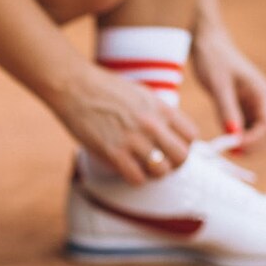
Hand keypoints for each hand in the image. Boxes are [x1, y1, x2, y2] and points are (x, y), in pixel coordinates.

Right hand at [51, 66, 198, 184]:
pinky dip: (134, 178)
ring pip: (161, 171)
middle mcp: (151, 124)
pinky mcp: (114, 153)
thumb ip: (157, 113)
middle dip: (173, 164)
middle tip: (160, 163)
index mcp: (160, 108)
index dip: (183, 145)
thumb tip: (166, 131)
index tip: (171, 148)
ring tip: (141, 167)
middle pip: (181, 157)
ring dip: (153, 173)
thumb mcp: (140, 94)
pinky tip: (125, 169)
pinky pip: (137, 178)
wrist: (74, 87)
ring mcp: (133, 140)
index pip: (191, 136)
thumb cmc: (103, 89)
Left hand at [192, 24, 265, 153]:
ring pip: (261, 135)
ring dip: (248, 145)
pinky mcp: (243, 108)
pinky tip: (224, 139)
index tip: (233, 147)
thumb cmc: (213, 59)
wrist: (207, 44)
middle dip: (255, 147)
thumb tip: (234, 135)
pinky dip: (240, 138)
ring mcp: (254, 106)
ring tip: (225, 147)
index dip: (255, 141)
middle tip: (230, 151)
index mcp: (262, 94)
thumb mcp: (218, 84)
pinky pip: (248, 129)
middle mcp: (263, 101)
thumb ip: (226, 109)